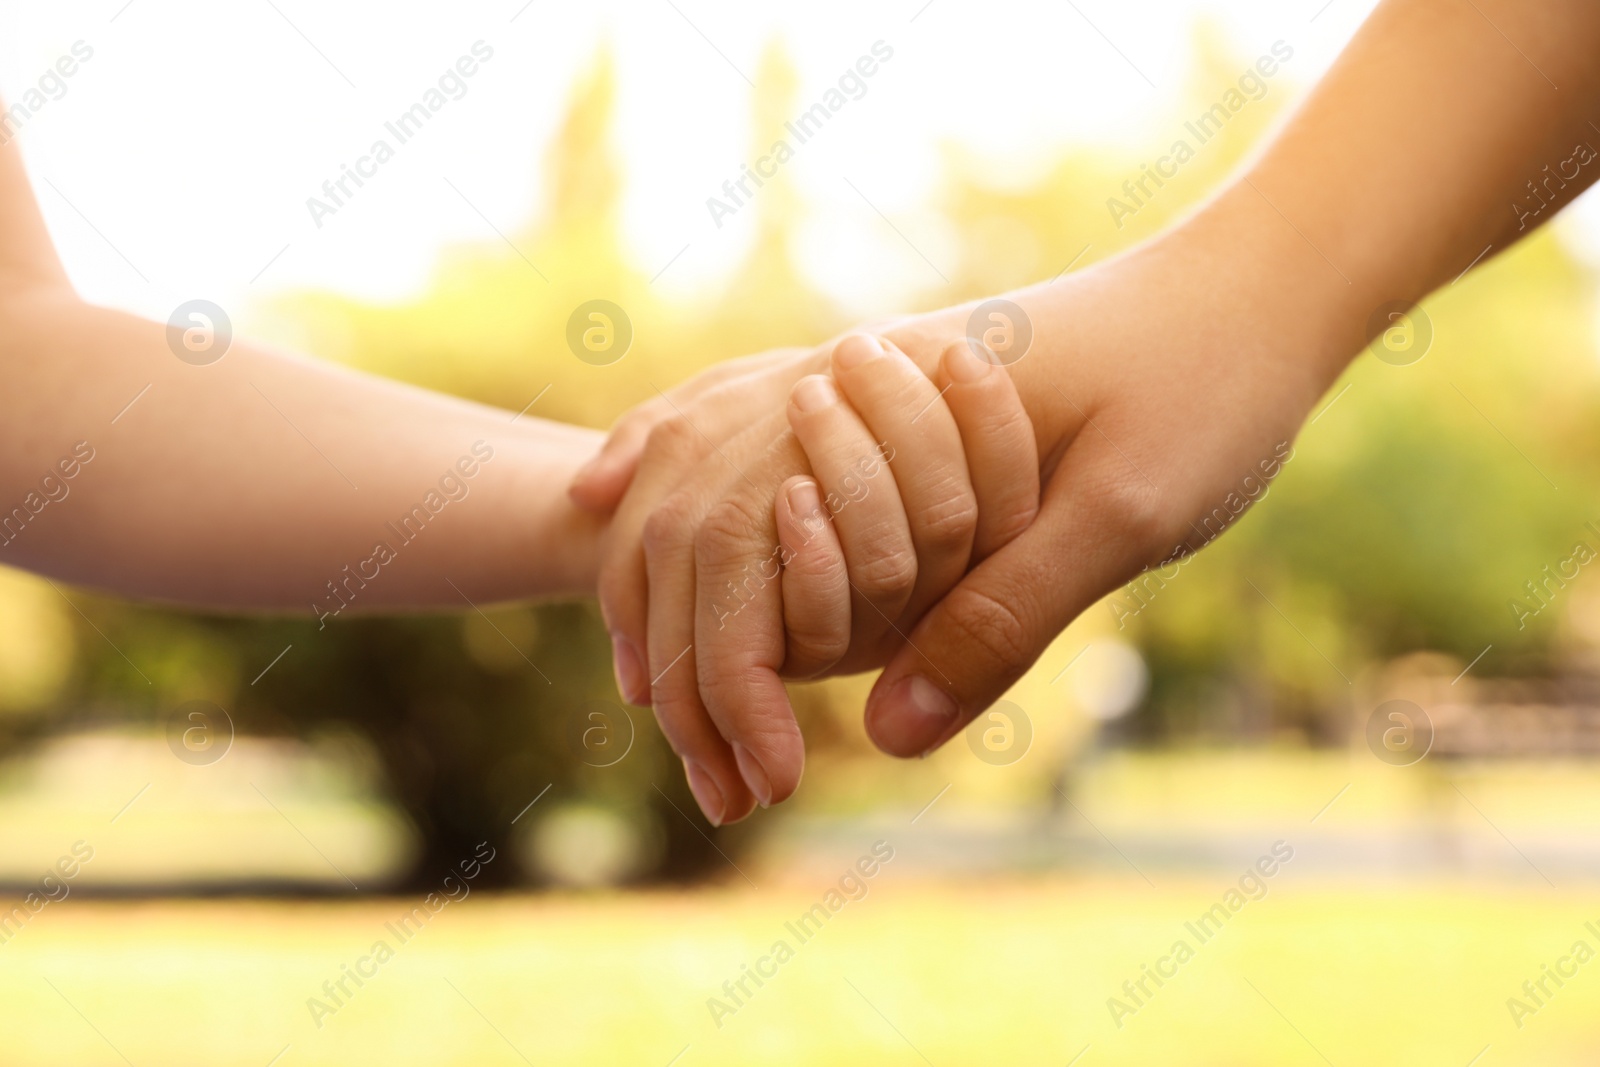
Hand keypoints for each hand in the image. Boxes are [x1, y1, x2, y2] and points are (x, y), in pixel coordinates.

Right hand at [578, 185, 1355, 780]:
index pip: (758, 541)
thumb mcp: (1124, 514)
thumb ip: (1005, 618)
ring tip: (631, 646)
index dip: (735, 669)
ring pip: (722, 451)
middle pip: (713, 493)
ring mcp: (883, 374)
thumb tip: (885, 736)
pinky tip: (662, 502)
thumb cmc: (1208, 388)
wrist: (1263, 280)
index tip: (740, 773)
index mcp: (901, 407)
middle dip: (675, 613)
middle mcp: (866, 377)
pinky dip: (707, 469)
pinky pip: (774, 426)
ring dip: (672, 550)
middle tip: (650, 722)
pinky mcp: (912, 382)